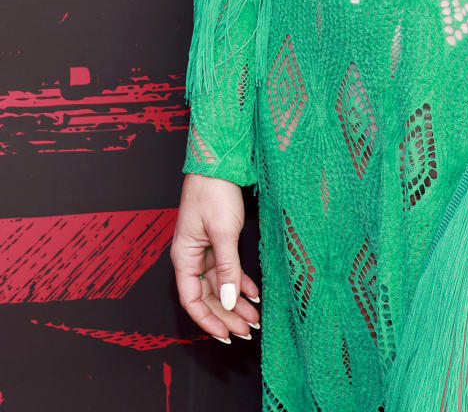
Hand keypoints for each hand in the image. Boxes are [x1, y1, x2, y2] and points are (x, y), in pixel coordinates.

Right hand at [171, 173, 260, 343]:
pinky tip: (254, 293)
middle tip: (247, 331)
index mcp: (184, 257)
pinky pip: (228, 270)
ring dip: (236, 302)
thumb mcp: (223, 231)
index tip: (226, 334)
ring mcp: (205, 250)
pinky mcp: (218, 241)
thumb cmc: (213, 191)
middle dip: (227, 315)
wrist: (218, 162)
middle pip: (208, 297)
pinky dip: (240, 283)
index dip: (208, 320)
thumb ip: (227, 267)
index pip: (192, 300)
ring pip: (220, 286)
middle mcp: (192, 257)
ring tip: (254, 318)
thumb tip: (228, 301)